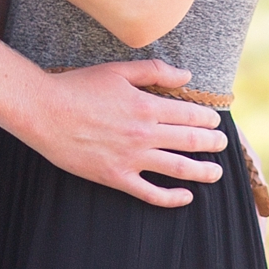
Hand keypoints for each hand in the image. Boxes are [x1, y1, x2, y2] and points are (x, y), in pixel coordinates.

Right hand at [11, 58, 226, 206]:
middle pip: (190, 141)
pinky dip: (172, 198)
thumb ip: (155, 71)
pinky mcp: (116, 177)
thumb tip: (186, 75)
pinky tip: (186, 197)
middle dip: (212, 143)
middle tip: (223, 144)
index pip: (189, 114)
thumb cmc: (78, 87)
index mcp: (146, 106)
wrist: (45, 112)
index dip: (207, 118)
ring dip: (202, 171)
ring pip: (178, 169)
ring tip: (216, 173)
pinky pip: (151, 193)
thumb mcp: (118, 70)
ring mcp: (131, 158)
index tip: (215, 121)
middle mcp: (144, 134)